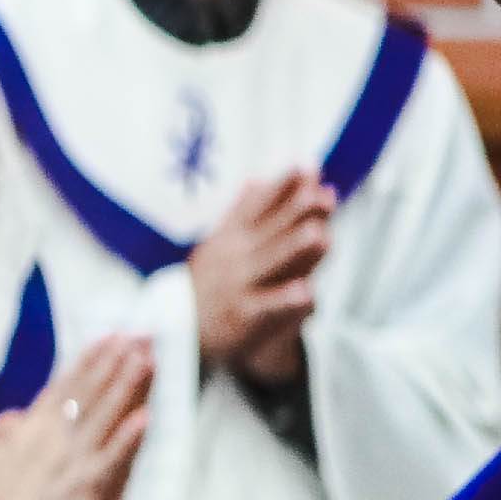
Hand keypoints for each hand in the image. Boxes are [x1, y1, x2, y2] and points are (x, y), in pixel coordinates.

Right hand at [0, 335, 151, 499]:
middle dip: (113, 362)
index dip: (88, 361)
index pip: (64, 387)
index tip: (107, 339)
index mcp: (30, 430)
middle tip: (137, 336)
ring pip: (104, 415)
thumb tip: (9, 420)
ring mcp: (72, 459)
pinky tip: (144, 416)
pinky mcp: (86, 485)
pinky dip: (127, 437)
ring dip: (125, 385)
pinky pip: (111, 457)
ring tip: (146, 360)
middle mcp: (54, 437)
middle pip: (89, 392)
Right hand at [189, 169, 331, 390]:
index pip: (258, 205)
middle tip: (320, 195)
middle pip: (270, 230)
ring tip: (319, 235)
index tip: (305, 167)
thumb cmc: (209, 283)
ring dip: (293, 250)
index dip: (282, 187)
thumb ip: (240, 212)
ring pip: (271, 265)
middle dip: (295, 213)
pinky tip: (308, 293)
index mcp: (230, 236)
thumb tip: (257, 179)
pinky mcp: (245, 318)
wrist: (181, 332)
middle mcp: (235, 258)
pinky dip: (287, 301)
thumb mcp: (217, 243)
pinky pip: (269, 308)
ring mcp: (240, 286)